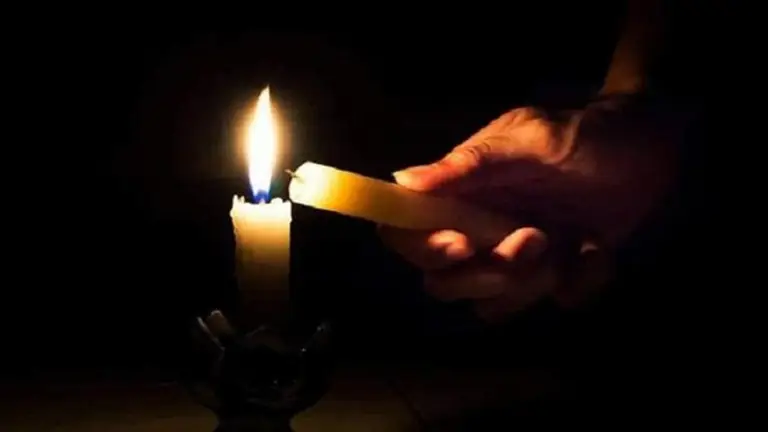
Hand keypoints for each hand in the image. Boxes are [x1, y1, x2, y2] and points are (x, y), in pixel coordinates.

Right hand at [380, 98, 681, 321]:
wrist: (652, 146)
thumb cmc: (587, 133)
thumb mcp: (531, 138)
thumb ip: (469, 163)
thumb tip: (401, 180)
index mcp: (461, 194)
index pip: (405, 232)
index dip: (420, 248)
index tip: (462, 244)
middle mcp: (478, 230)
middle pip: (442, 283)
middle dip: (487, 274)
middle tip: (535, 238)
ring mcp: (516, 257)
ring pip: (492, 304)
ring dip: (532, 284)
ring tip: (570, 242)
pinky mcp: (557, 275)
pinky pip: (553, 303)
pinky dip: (581, 282)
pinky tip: (598, 247)